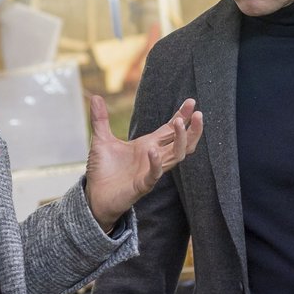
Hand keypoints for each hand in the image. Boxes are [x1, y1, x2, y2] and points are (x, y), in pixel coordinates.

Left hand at [83, 96, 202, 229]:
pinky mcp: (142, 185)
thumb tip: (96, 97)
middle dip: (192, 129)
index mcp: (147, 145)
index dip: (182, 116)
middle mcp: (153, 157)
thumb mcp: (101, 140)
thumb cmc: (102, 170)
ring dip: (180, 141)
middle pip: (181, 143)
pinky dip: (156, 163)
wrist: (94, 196)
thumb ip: (100, 119)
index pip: (169, 130)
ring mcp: (150, 171)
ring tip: (180, 124)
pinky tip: (153, 150)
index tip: (192, 102)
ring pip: (175, 157)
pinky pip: (155, 174)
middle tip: (198, 114)